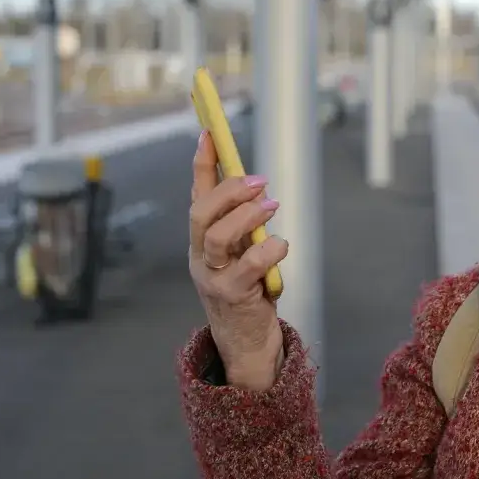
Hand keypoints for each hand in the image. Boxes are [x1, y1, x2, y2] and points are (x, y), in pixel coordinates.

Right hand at [188, 131, 288, 390]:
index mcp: (201, 242)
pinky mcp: (232, 296)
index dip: (203, 165)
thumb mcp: (241, 254)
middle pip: (201, 213)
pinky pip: (249, 265)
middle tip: (259, 180)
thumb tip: (254, 186)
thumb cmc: (248, 293)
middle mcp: (200, 257)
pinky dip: (269, 249)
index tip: (210, 133)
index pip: (197, 196)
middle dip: (228, 190)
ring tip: (272, 204)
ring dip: (247, 215)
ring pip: (218, 237)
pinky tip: (281, 245)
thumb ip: (243, 227)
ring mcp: (212, 278)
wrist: (246, 345)